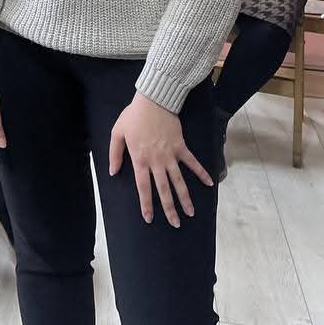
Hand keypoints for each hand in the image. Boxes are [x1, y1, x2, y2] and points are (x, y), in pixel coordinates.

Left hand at [108, 92, 212, 226]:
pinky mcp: (181, 147)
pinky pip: (193, 162)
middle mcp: (156, 161)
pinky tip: (210, 183)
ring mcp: (170, 155)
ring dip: (186, 198)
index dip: (146, 204)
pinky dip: (202, 173)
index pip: (143, 188)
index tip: (149, 219)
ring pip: (179, 181)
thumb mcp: (117, 133)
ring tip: (191, 213)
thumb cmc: (133, 116)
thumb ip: (115, 153)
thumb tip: (113, 171)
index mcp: (140, 159)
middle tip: (175, 223)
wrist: (153, 100)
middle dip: (169, 209)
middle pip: (164, 190)